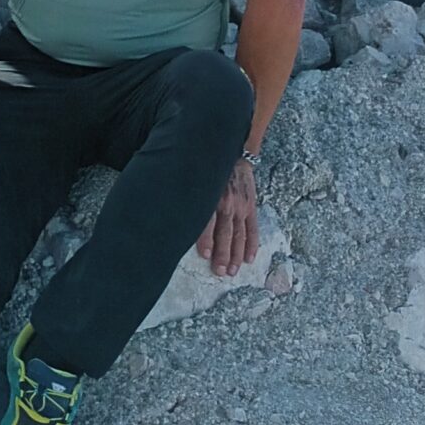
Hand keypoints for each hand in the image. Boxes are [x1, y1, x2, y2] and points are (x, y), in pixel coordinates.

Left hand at [196, 158, 259, 277]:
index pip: (208, 221)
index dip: (206, 239)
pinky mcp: (251, 205)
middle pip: (225, 233)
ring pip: (239, 234)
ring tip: (231, 271)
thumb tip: (171, 211)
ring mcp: (241, 205)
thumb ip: (187, 196)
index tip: (205, 255)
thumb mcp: (195, 178)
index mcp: (210, 195)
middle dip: (222, 254)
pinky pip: (252, 228)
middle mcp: (227, 202)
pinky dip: (252, 244)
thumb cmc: (208, 168)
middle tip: (219, 272)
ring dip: (235, 254)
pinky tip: (249, 258)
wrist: (233, 152)